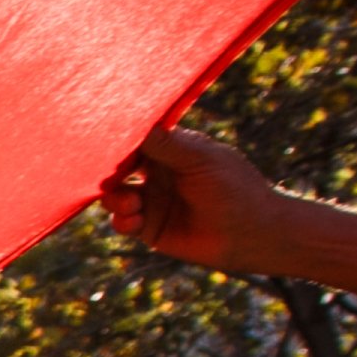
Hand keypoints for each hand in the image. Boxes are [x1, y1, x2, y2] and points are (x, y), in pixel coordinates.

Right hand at [101, 127, 292, 274]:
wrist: (252, 234)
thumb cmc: (235, 188)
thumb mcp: (200, 159)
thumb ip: (166, 143)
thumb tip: (132, 121)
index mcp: (172, 149)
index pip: (136, 140)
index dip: (119, 142)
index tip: (104, 145)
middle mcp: (159, 172)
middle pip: (118, 168)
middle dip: (109, 173)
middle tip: (109, 179)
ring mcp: (152, 200)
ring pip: (114, 195)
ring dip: (115, 199)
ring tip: (133, 205)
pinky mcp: (149, 227)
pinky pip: (122, 221)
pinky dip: (122, 220)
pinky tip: (135, 221)